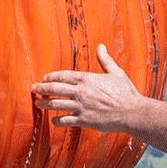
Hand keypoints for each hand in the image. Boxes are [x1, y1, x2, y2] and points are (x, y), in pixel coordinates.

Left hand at [33, 45, 149, 130]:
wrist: (132, 112)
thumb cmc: (126, 92)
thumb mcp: (116, 72)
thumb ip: (105, 60)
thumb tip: (101, 46)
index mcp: (86, 79)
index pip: (62, 76)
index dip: (51, 77)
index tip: (44, 78)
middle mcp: (80, 92)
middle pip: (53, 89)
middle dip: (41, 89)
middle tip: (34, 89)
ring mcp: (80, 107)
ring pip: (55, 105)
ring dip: (43, 104)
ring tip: (37, 104)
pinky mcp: (83, 120)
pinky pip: (64, 121)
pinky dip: (56, 121)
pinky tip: (53, 121)